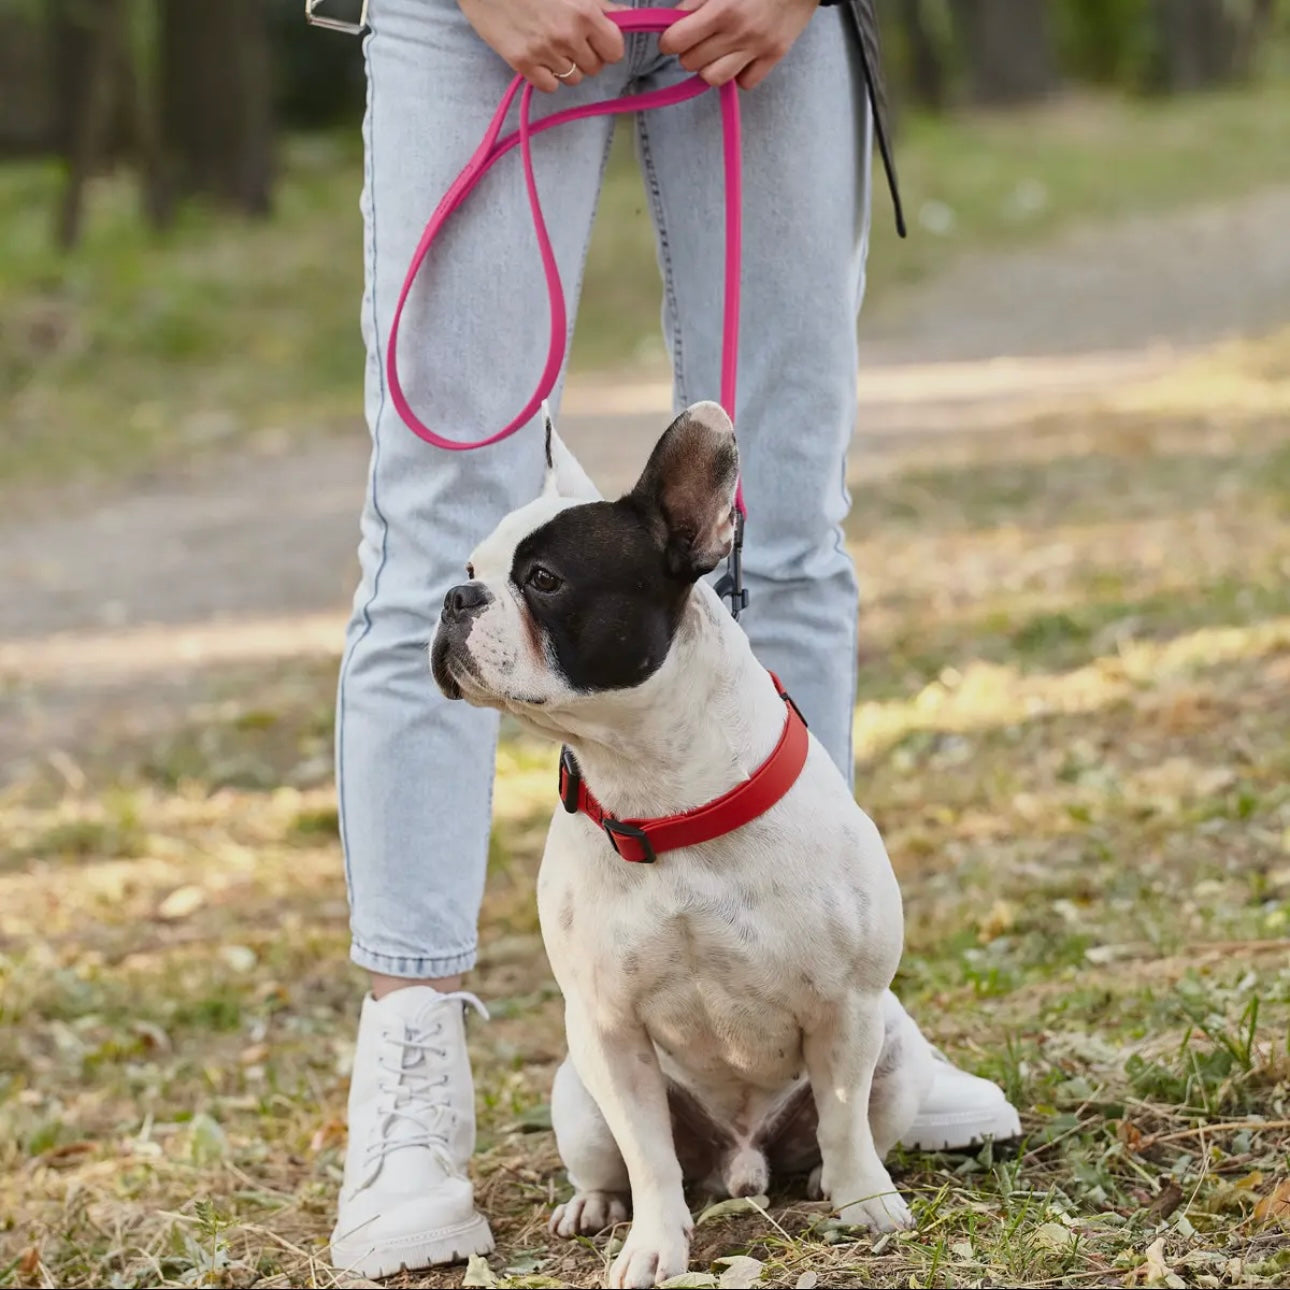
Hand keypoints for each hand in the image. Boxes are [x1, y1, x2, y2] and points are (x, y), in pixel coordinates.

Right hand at [458, 0, 625, 92]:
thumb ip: (600, 4)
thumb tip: (625, 17)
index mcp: (584, 11)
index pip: (614, 51)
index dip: (607, 47)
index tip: (596, 40)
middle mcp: (567, 34)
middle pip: (595, 68)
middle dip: (586, 57)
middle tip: (568, 40)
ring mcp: (544, 51)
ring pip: (573, 79)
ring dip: (566, 67)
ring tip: (550, 45)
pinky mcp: (522, 63)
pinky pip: (549, 86)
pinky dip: (546, 76)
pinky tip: (538, 57)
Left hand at [658, 0, 818, 89]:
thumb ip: (696, 1)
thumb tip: (675, 22)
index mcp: (721, 9)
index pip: (676, 41)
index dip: (669, 40)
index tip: (673, 36)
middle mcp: (738, 33)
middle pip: (691, 63)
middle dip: (689, 52)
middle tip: (698, 39)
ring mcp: (757, 48)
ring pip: (713, 79)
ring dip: (709, 67)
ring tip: (716, 52)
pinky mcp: (774, 56)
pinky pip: (744, 82)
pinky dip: (738, 73)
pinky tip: (739, 56)